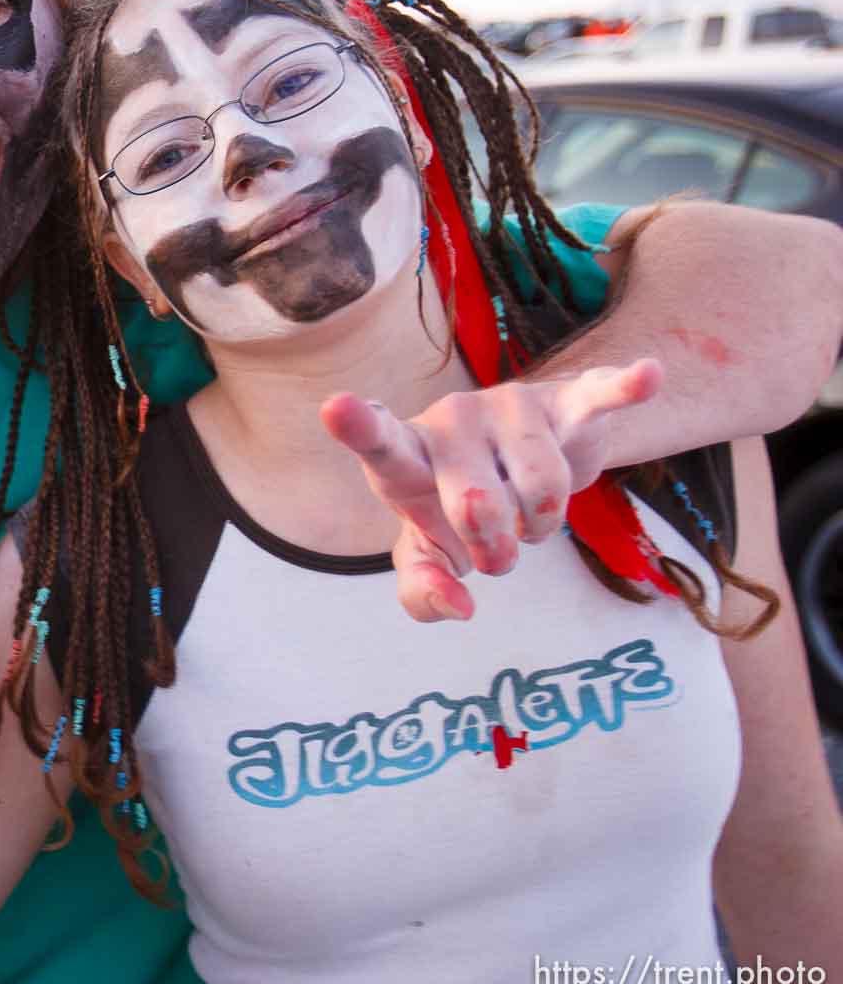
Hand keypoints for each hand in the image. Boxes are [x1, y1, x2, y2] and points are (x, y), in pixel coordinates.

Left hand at [321, 359, 662, 621]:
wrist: (518, 466)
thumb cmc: (455, 509)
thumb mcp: (428, 553)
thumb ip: (422, 590)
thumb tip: (458, 607)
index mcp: (407, 456)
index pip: (379, 443)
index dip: (358, 428)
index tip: (336, 408)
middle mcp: (451, 420)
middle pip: (478, 505)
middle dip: (495, 550)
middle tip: (494, 549)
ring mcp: (509, 408)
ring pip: (543, 491)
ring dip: (543, 525)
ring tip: (528, 511)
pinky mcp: (565, 404)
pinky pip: (597, 398)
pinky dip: (622, 392)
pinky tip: (646, 376)